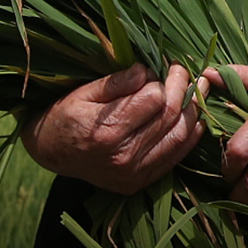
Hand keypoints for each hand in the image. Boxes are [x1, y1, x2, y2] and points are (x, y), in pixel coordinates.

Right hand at [21, 61, 206, 193]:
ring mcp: (133, 173)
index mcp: (107, 131)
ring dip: (193, 111)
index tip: (164, 65)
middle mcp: (123, 156)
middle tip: (184, 71)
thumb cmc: (64, 116)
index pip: (154, 99)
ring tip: (198, 89)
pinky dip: (189, 137)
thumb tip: (146, 70)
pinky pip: (174, 158)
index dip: (164, 79)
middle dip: (183, 89)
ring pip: (179, 137)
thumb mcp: (82, 92)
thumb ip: (115, 83)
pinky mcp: (139, 182)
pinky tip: (195, 119)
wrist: (49, 152)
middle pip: (170, 117)